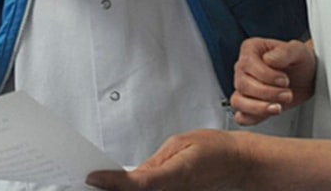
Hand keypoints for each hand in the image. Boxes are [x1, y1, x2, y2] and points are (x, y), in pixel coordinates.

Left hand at [86, 130, 249, 190]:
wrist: (237, 163)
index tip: (93, 177)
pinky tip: (123, 186)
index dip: (113, 182)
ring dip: (124, 190)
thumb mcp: (180, 144)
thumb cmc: (214, 149)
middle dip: (113, 188)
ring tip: (102, 183)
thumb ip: (155, 162)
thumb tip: (132, 175)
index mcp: (177, 174)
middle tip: (93, 180)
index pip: (138, 183)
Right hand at [231, 38, 315, 125]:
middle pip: (242, 84)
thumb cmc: (300, 60)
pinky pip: (241, 116)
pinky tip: (269, 113)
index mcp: (251, 50)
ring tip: (278, 107)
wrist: (307, 77)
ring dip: (259, 108)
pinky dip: (252, 118)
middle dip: (267, 93)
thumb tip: (268, 59)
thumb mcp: (298, 51)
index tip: (284, 80)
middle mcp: (243, 68)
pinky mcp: (250, 106)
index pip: (248, 64)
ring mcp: (244, 88)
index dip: (266, 75)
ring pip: (238, 102)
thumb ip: (284, 51)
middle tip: (287, 94)